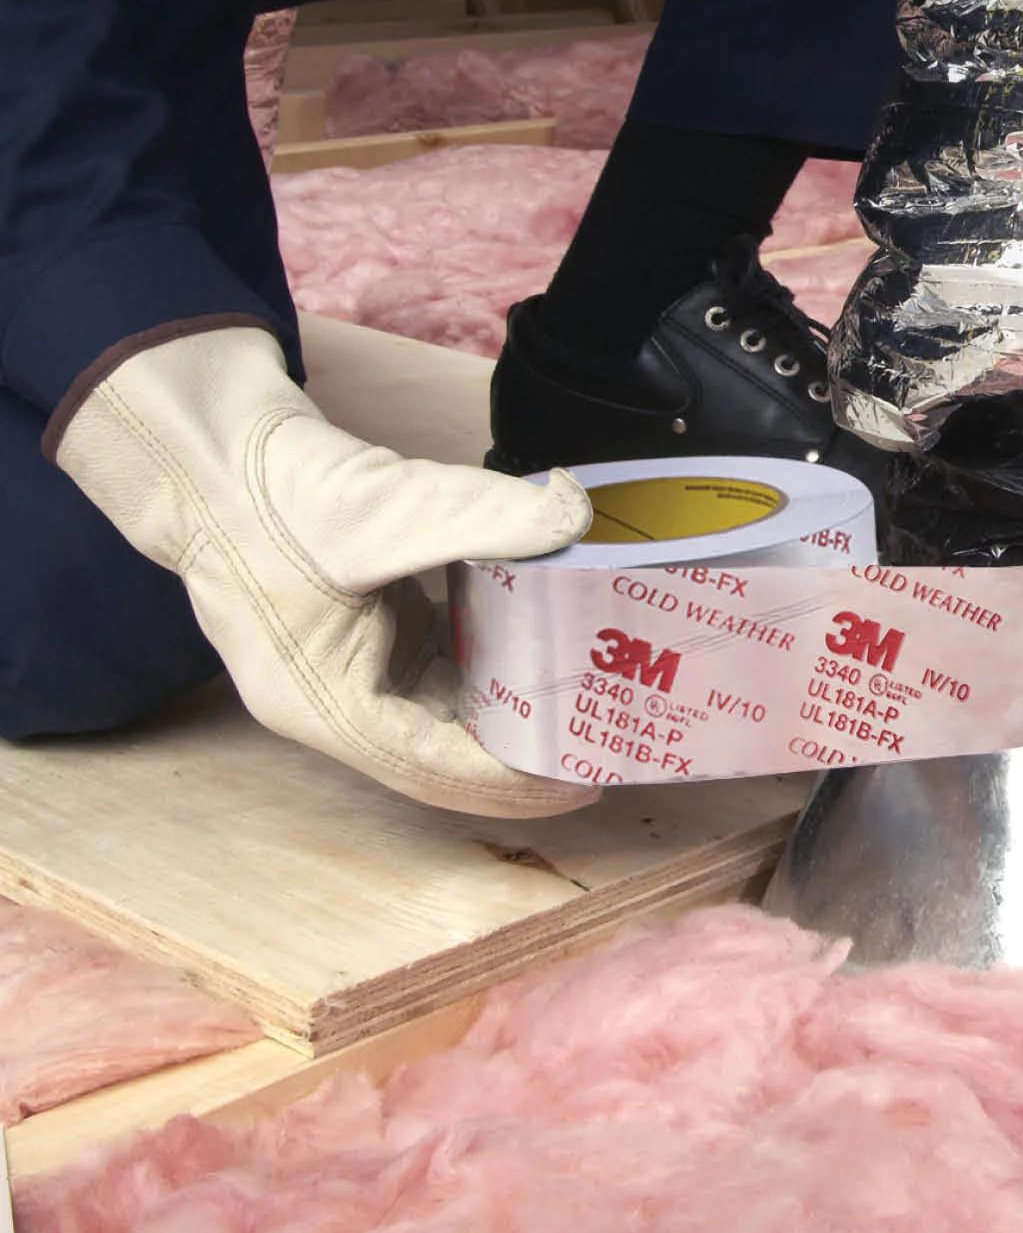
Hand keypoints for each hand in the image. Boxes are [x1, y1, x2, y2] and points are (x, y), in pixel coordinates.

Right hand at [55, 324, 595, 816]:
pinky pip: (440, 661)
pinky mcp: (366, 628)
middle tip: (602, 743)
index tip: (583, 780)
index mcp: (324, 705)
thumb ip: (483, 514)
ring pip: (445, 706)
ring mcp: (350, 666)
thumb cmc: (273, 492)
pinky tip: (545, 641)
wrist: (210, 450)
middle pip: (444, 751)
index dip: (512, 782)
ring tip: (588, 701)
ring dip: (511, 706)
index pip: (434, 769)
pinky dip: (491, 657)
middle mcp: (336, 701)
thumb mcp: (385, 506)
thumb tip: (574, 516)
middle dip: (522, 753)